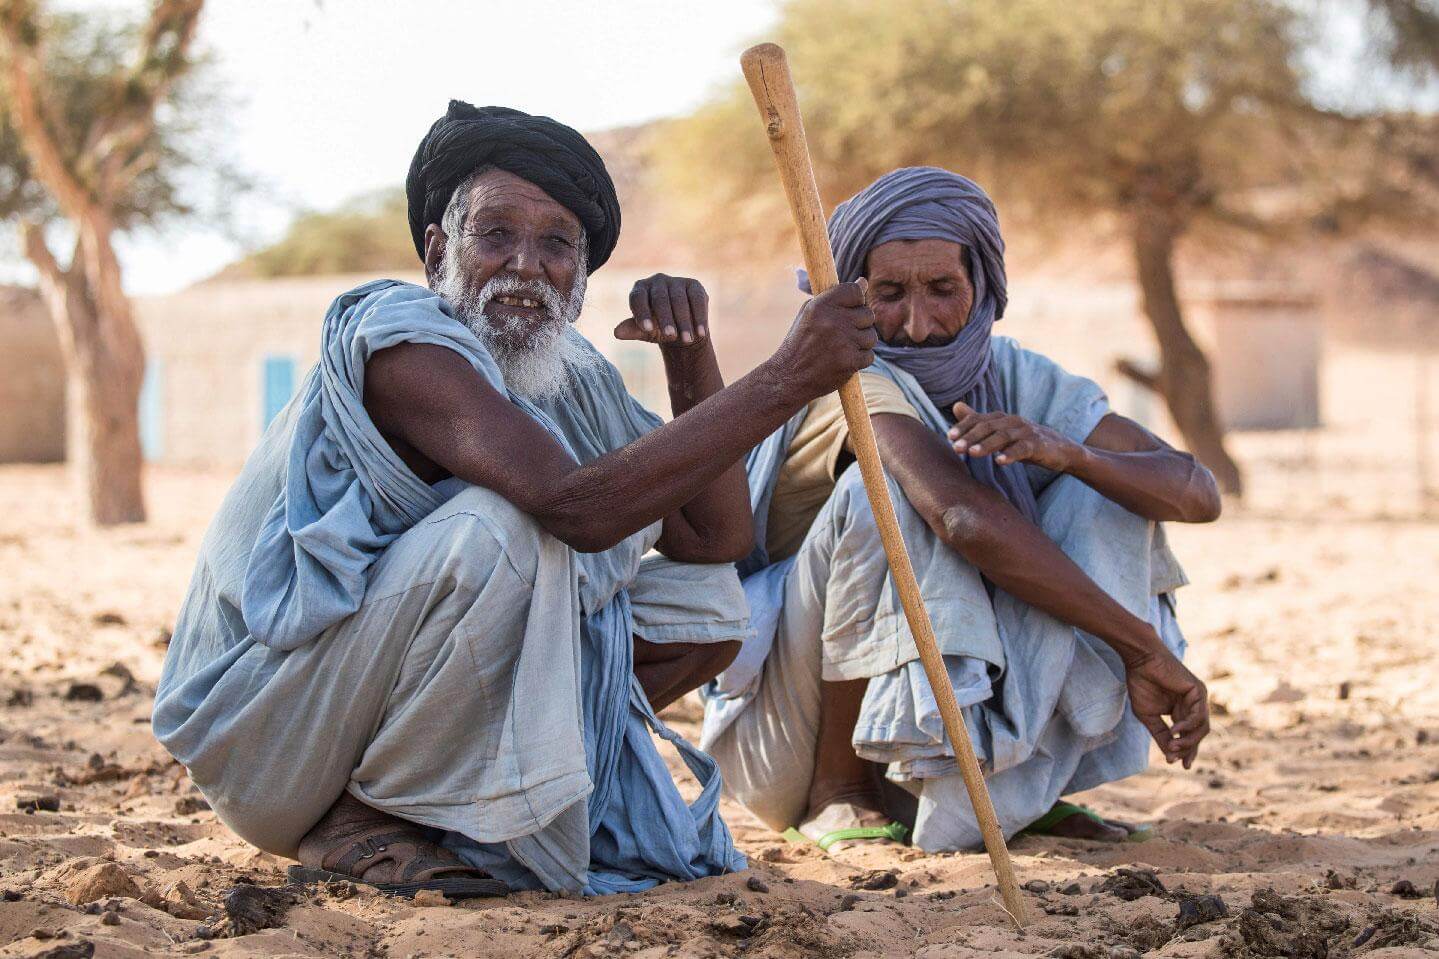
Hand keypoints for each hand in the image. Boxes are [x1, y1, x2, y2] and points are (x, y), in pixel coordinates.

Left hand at [614, 274, 710, 349]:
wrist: (681, 329)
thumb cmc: (658, 329)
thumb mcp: (645, 332)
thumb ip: (633, 330)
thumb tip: (617, 332)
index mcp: (640, 289)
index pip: (638, 298)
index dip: (642, 313)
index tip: (647, 329)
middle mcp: (657, 281)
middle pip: (660, 299)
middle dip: (666, 319)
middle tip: (670, 336)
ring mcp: (676, 281)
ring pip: (679, 300)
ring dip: (684, 322)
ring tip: (687, 340)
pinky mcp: (694, 285)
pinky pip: (697, 300)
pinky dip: (700, 317)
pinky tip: (702, 332)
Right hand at [771, 280, 877, 399]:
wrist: (789, 377)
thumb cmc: (800, 343)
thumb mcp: (809, 313)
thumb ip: (835, 297)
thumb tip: (863, 282)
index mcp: (820, 306)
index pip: (855, 291)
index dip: (855, 300)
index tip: (848, 309)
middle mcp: (833, 322)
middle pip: (868, 314)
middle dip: (859, 324)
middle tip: (843, 333)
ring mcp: (843, 342)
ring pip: (871, 336)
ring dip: (861, 343)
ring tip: (842, 348)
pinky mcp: (850, 362)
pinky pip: (869, 356)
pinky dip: (859, 360)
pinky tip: (843, 360)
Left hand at [948, 402, 1078, 470]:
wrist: (1059, 449)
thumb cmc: (1024, 440)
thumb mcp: (1000, 431)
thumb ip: (979, 421)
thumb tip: (956, 406)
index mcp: (1001, 418)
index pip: (979, 419)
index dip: (964, 426)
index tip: (950, 437)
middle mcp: (1013, 421)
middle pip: (989, 427)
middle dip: (971, 436)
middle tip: (956, 447)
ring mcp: (1026, 432)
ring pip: (1003, 436)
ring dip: (987, 445)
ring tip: (972, 453)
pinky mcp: (1037, 445)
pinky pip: (1022, 449)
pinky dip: (1010, 454)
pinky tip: (1000, 462)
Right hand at [1124, 649, 1209, 767]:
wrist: (1140, 661)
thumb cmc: (1142, 684)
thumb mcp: (1148, 716)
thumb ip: (1160, 734)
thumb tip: (1170, 755)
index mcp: (1181, 711)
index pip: (1188, 735)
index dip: (1185, 751)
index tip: (1176, 764)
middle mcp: (1193, 706)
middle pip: (1197, 734)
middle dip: (1188, 749)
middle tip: (1177, 759)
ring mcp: (1198, 699)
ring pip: (1201, 728)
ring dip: (1188, 741)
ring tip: (1173, 747)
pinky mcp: (1199, 692)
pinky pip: (1199, 715)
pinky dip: (1188, 726)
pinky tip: (1176, 730)